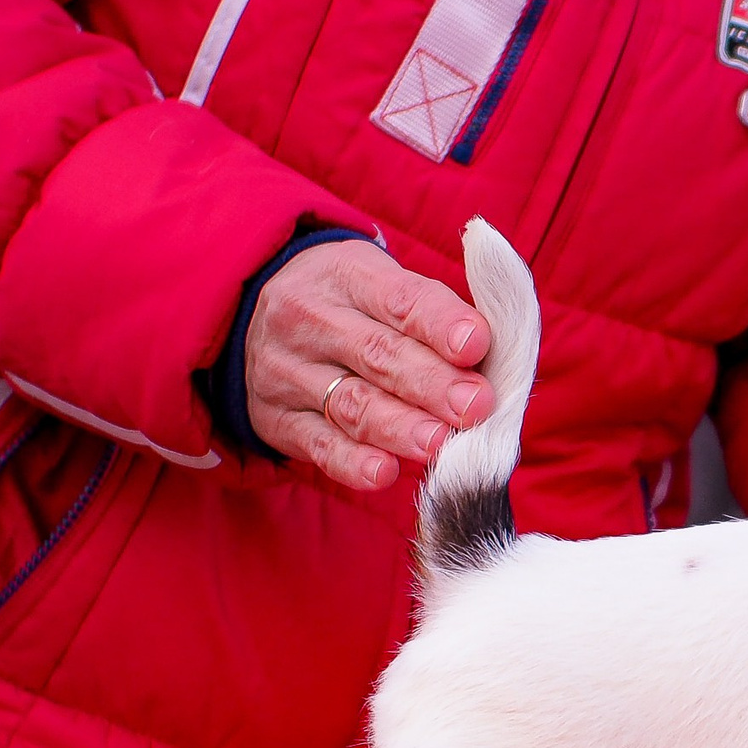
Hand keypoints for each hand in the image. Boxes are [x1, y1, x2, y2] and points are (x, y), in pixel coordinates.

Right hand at [246, 239, 493, 490]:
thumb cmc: (353, 305)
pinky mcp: (276, 419)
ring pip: (350, 403)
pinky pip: (317, 445)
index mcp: (347, 274)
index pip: (400, 299)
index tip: (477, 345)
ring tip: (439, 443)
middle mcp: (309, 318)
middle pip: (377, 355)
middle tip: (474, 407)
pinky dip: (352, 462)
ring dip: (399, 427)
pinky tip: (385, 473)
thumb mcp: (384, 284)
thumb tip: (491, 360)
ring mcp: (287, 371)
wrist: (256, 316)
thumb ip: (437, 316)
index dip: (440, 324)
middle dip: (431, 384)